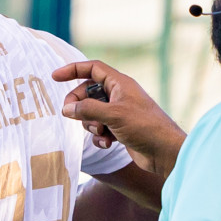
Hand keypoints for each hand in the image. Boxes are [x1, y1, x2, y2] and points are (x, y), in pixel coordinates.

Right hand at [52, 61, 185, 178]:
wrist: (165, 152)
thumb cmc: (145, 127)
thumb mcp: (113, 115)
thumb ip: (87, 110)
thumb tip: (67, 109)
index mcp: (120, 84)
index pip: (92, 68)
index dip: (73, 70)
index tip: (55, 77)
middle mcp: (119, 95)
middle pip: (87, 93)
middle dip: (79, 106)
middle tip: (71, 115)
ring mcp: (119, 113)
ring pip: (91, 113)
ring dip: (91, 125)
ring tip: (102, 132)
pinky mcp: (120, 129)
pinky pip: (99, 129)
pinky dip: (99, 137)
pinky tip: (108, 144)